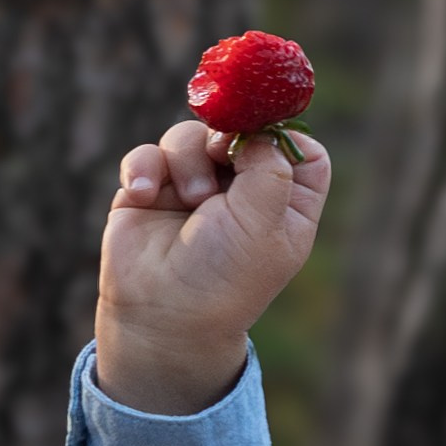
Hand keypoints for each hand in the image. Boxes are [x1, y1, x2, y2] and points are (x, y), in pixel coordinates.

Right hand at [93, 118, 330, 415]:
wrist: (160, 316)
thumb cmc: (222, 278)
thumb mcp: (262, 225)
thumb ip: (270, 169)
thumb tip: (259, 131)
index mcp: (285, 208)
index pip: (302, 152)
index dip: (284, 136)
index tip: (261, 141)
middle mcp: (244, 195)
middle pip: (241, 129)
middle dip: (227, 138)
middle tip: (221, 156)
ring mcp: (197, 189)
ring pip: (193, 135)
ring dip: (187, 159)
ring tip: (189, 199)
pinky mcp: (154, 190)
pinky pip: (149, 153)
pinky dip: (144, 169)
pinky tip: (143, 197)